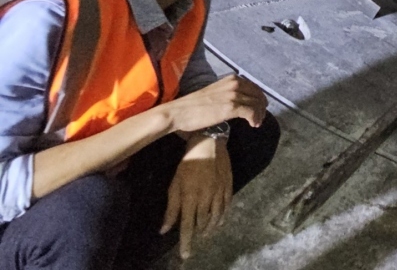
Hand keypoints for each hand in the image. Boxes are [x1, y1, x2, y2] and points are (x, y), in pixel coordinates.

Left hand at [161, 136, 232, 258]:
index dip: (186, 242)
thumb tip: (164, 230)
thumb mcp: (174, 184)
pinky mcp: (229, 187)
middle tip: (193, 242)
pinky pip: (226, 207)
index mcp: (191, 198)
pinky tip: (219, 221)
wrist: (209, 143)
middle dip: (197, 234)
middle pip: (202, 223)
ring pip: (216, 217)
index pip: (188, 226)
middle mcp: (206, 198)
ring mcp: (219, 193)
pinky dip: (222, 217)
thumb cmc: (188, 163)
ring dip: (210, 228)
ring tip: (205, 234)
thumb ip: (171, 208)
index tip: (185, 256)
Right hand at [164, 75, 266, 133]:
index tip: (259, 109)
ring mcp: (233, 94)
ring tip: (256, 123)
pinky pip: (251, 112)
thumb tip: (242, 101)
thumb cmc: (195, 105)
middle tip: (259, 118)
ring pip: (257, 103)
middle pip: (258, 95)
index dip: (259, 99)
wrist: (180, 112)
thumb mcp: (216, 93)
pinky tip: (252, 124)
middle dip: (261, 107)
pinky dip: (255, 118)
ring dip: (259, 115)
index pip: (254, 87)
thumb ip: (230, 93)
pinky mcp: (231, 106)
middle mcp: (235, 84)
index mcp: (231, 79)